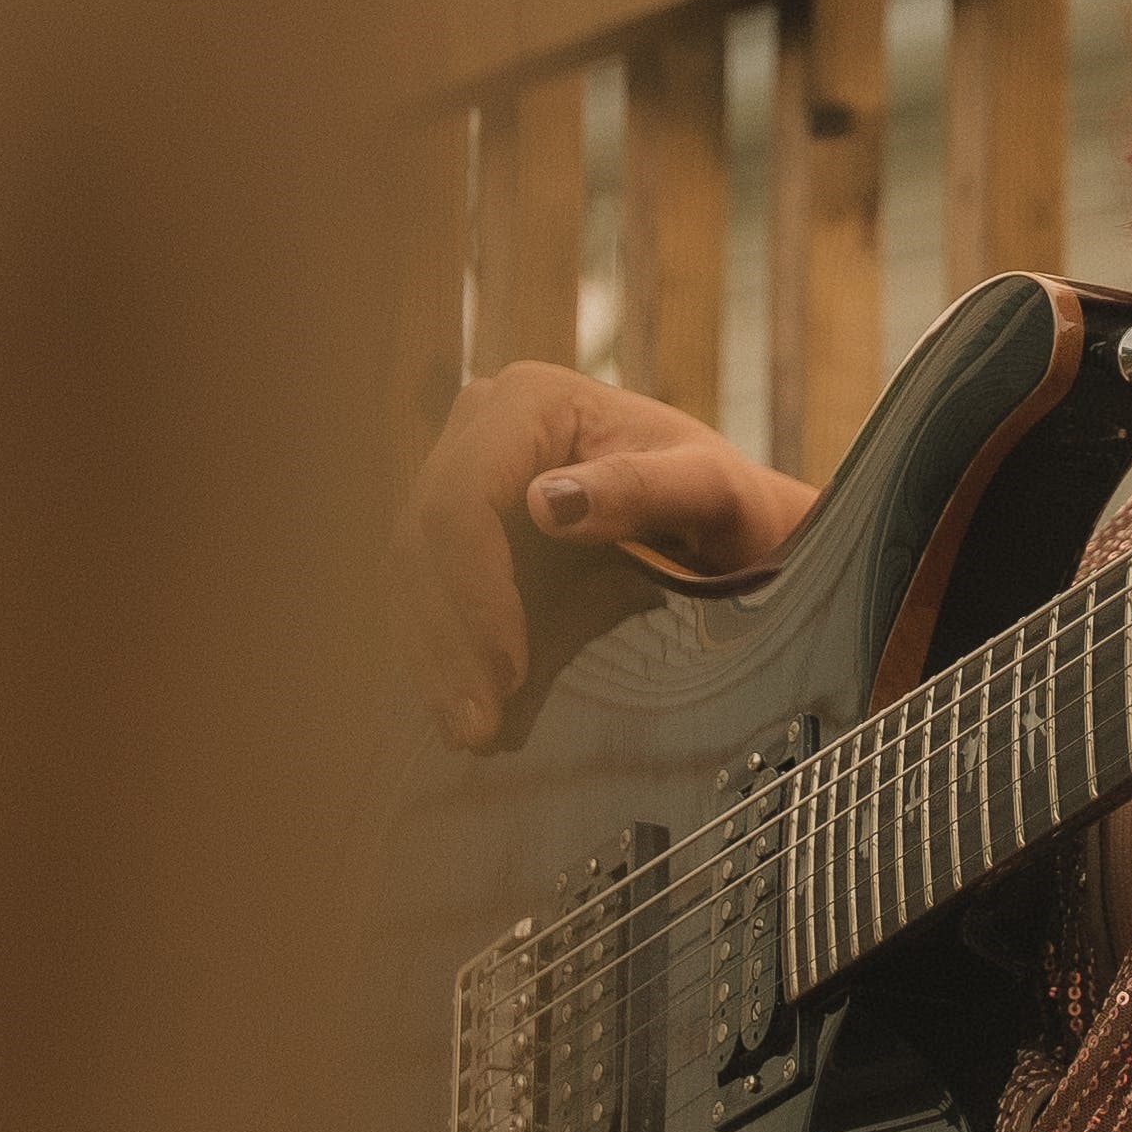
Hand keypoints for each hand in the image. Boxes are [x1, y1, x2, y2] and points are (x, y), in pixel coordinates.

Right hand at [395, 363, 816, 744]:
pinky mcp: (461, 523)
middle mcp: (480, 425)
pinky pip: (427, 589)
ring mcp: (461, 472)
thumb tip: (545, 505)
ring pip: (412, 571)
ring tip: (468, 730)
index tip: (507, 668)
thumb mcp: (708, 491)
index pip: (464, 499)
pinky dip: (442, 651)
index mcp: (530, 401)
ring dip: (435, 657)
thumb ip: (640, 489)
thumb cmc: (720, 500)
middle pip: (424, 538)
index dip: (474, 591)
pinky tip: (463, 706)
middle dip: (449, 638)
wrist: (717, 522)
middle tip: (478, 725)